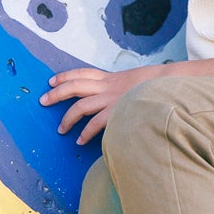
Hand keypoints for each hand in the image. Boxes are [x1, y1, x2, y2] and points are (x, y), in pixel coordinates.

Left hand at [39, 65, 157, 144]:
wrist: (170, 85)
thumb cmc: (156, 85)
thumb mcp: (136, 80)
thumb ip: (123, 87)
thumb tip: (117, 95)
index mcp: (111, 78)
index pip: (82, 73)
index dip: (65, 76)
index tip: (52, 81)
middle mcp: (108, 86)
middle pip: (74, 86)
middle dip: (56, 93)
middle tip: (43, 101)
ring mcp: (111, 99)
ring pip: (80, 106)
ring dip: (67, 118)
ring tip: (61, 129)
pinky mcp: (116, 112)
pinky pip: (95, 124)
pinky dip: (85, 133)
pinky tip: (79, 140)